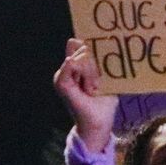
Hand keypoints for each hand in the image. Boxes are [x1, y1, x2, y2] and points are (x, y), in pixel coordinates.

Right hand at [54, 38, 117, 152]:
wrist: (99, 121)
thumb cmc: (104, 100)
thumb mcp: (103, 75)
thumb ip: (96, 59)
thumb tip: (88, 43)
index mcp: (74, 65)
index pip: (77, 43)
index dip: (90, 48)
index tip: (99, 69)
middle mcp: (66, 69)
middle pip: (82, 49)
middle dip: (95, 66)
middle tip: (96, 85)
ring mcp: (61, 75)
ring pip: (81, 58)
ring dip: (93, 74)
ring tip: (93, 89)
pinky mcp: (61, 83)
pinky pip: (72, 64)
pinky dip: (86, 76)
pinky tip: (88, 89)